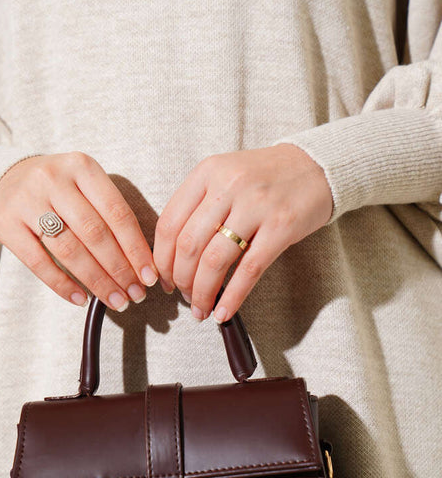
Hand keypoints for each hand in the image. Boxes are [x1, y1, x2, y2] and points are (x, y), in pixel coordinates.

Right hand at [0, 152, 157, 309]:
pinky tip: (81, 299)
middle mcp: (54, 179)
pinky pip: (38, 262)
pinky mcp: (6, 223)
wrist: (3, 178)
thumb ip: (109, 213)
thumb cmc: (58, 189)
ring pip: (69, 250)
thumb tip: (141, 263)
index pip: (117, 212)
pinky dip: (62, 284)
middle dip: (119, 269)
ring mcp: (27, 200)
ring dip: (96, 281)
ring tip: (114, 300)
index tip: (150, 275)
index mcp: (82, 167)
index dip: (136, 248)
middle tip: (135, 295)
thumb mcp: (84, 184)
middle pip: (95, 233)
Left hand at [153, 144, 332, 321]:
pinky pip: (249, 270)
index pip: (169, 223)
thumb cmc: (264, 178)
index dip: (161, 259)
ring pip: (215, 261)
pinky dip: (232, 297)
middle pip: (188, 245)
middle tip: (184, 296)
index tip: (163, 278)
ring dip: (202, 292)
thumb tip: (172, 257)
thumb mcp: (224, 177)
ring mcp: (256, 205)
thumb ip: (198, 206)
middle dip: (181, 279)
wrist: (315, 166)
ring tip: (201, 308)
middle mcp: (228, 186)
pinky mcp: (281, 226)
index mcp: (207, 172)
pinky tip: (223, 311)